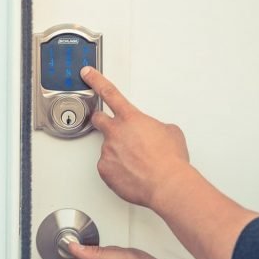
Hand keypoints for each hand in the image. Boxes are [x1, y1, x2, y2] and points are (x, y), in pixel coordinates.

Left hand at [81, 67, 190, 207]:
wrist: (166, 184)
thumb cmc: (170, 160)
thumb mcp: (170, 132)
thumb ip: (155, 127)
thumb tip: (154, 132)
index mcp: (131, 118)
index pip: (109, 92)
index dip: (96, 80)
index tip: (87, 74)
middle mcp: (116, 132)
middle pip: (98, 119)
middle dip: (102, 120)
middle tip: (111, 128)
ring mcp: (108, 151)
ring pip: (108, 147)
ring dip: (118, 152)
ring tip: (136, 163)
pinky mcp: (104, 169)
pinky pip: (108, 166)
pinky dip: (117, 169)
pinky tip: (131, 174)